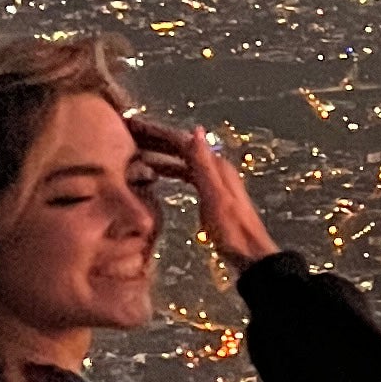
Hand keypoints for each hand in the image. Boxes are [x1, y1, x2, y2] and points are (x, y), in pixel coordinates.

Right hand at [128, 118, 279, 270]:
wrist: (252, 256)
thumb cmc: (232, 230)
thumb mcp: (214, 196)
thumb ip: (204, 164)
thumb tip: (195, 129)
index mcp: (216, 166)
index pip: (182, 140)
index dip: (156, 131)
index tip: (131, 125)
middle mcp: (216, 169)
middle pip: (183, 147)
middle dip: (156, 139)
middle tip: (128, 133)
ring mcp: (215, 182)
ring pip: (183, 160)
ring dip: (161, 154)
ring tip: (135, 153)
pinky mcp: (212, 196)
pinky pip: (187, 175)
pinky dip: (170, 170)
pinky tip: (157, 175)